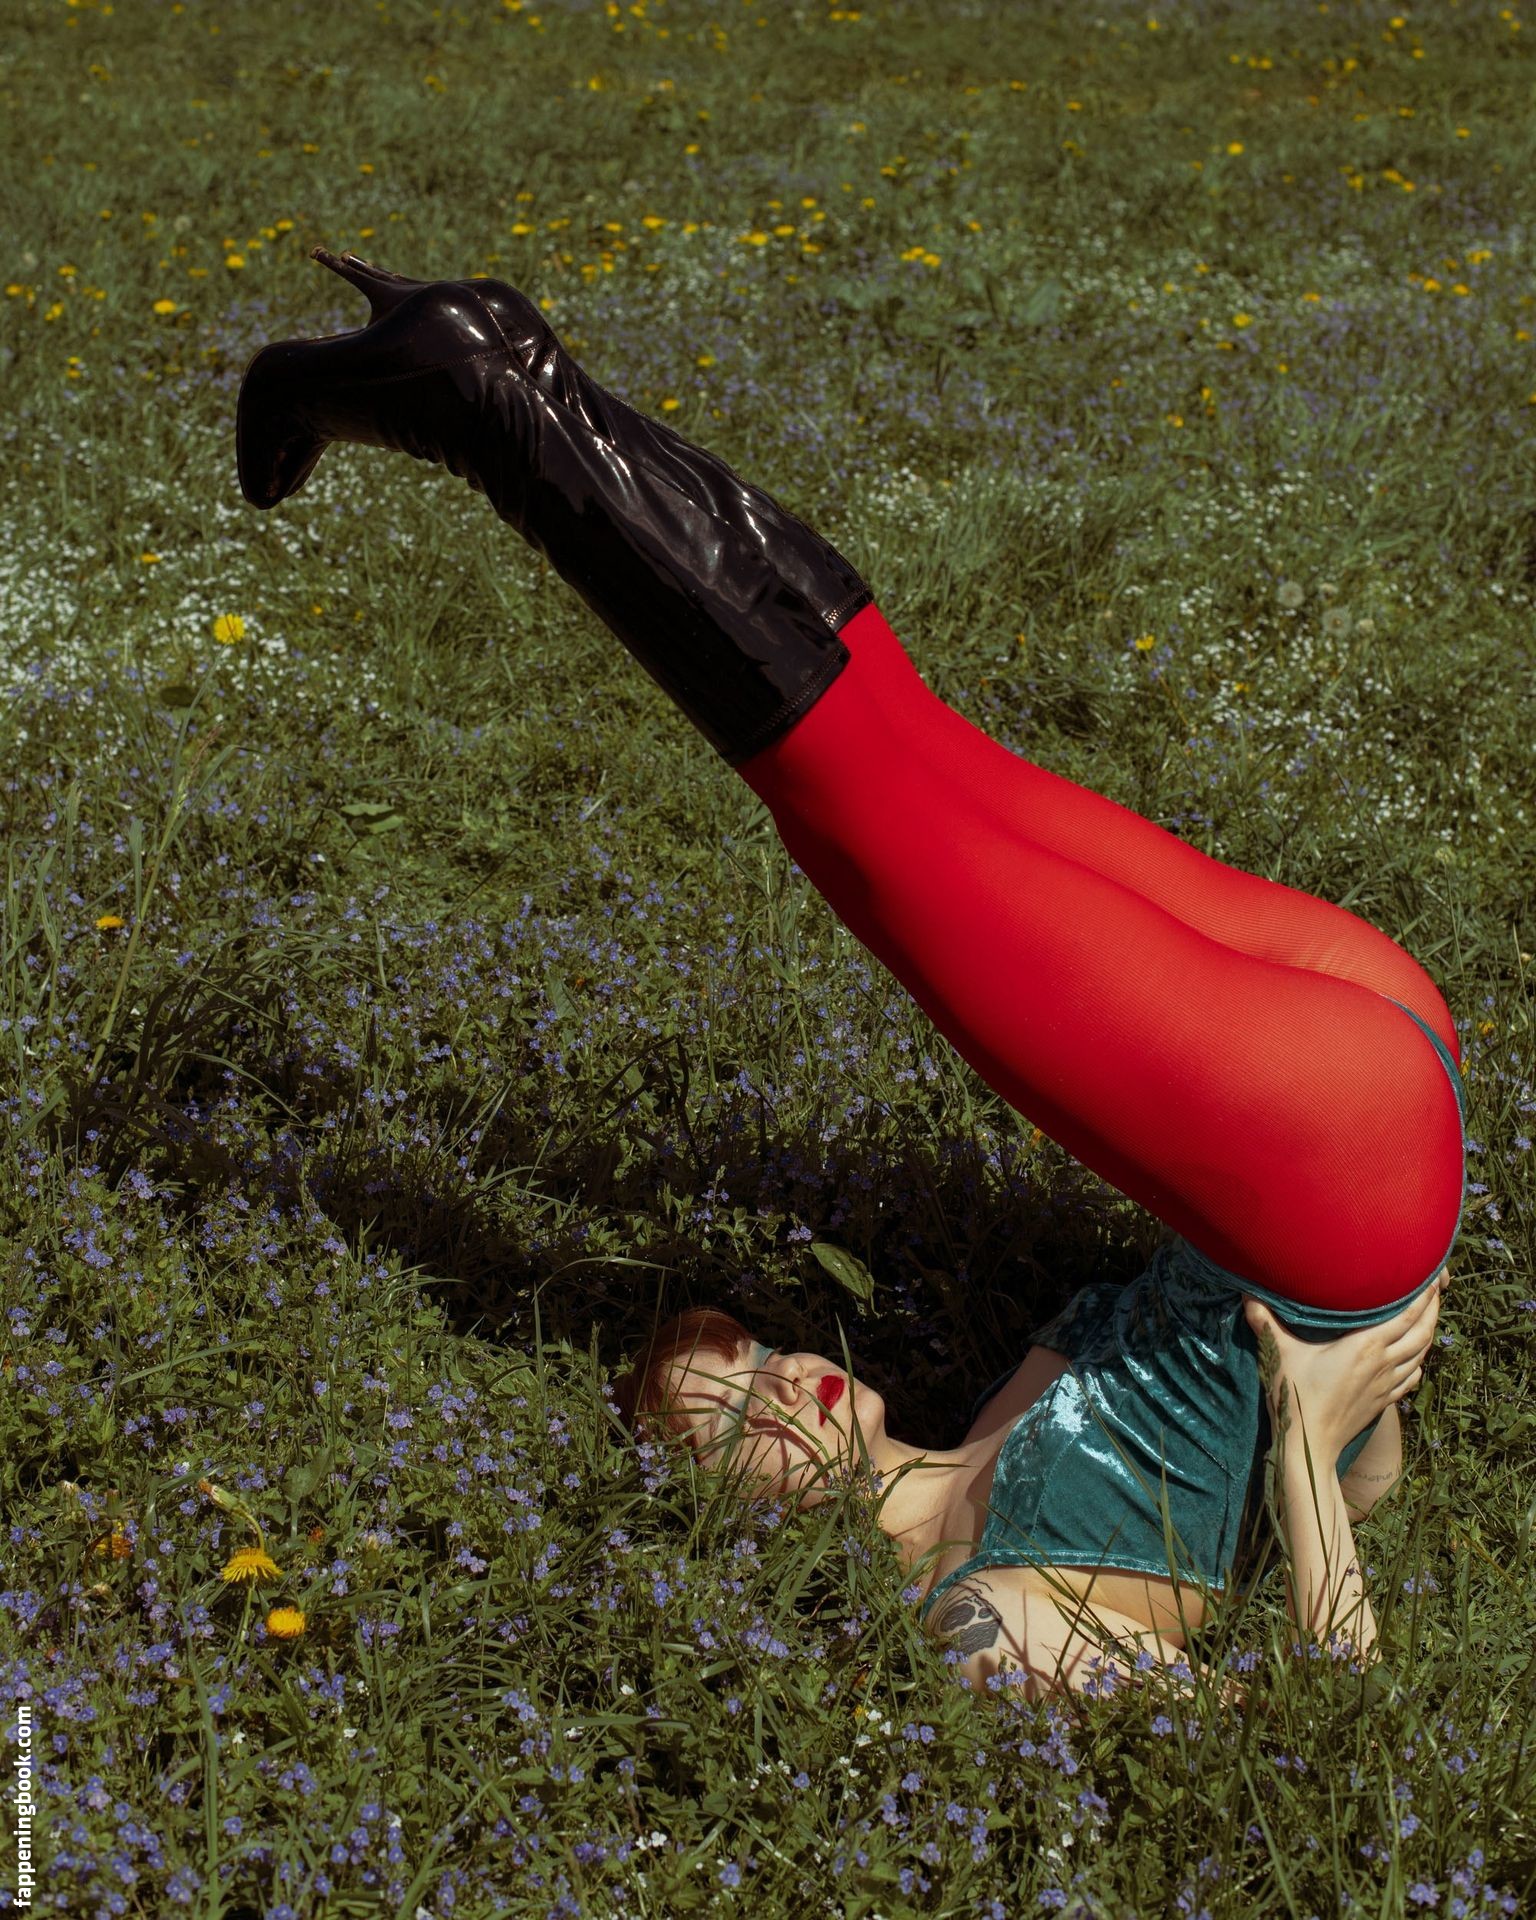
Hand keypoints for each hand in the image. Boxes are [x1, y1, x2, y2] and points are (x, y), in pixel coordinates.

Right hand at [1243, 1270, 1445, 1457]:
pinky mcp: (1385, 1400)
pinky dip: (1419, 1362)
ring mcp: (1387, 1383)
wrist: (1310, 1444)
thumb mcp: (1279, 1353)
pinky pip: (1413, 1377)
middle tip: (1436, 1288)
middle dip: (1433, 1308)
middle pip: (1422, 1331)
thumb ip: (1264, 1321)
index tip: (1430, 1275)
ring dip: (1429, 1332)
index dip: (1423, 1294)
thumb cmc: (1296, 1395)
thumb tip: (1246, 1292)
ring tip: (1429, 1316)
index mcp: (1365, 1345)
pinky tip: (1415, 1358)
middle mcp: (1383, 1361)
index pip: (1406, 1314)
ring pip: (1422, 1353)